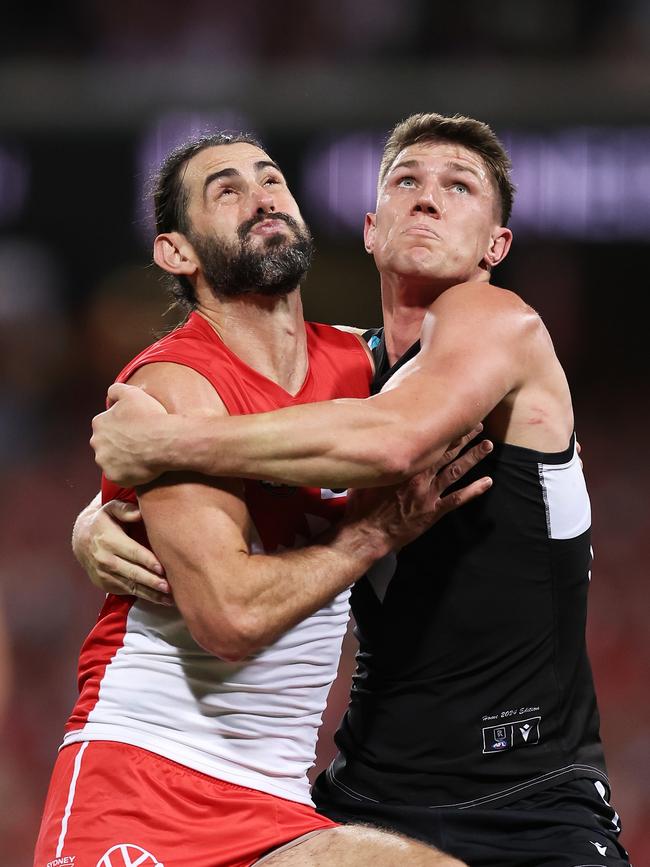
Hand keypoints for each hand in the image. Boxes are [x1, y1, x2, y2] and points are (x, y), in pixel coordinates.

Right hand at [72, 498, 172, 605]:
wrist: (81, 539)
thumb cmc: (104, 521)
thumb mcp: (111, 508)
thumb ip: (125, 510)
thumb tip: (140, 513)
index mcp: (109, 541)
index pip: (132, 552)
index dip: (147, 561)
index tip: (162, 568)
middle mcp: (105, 560)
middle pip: (132, 573)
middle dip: (151, 581)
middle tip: (169, 587)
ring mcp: (104, 575)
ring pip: (131, 586)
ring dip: (151, 594)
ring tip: (169, 598)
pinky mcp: (105, 584)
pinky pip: (126, 591)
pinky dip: (144, 596)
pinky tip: (160, 598)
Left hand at [91, 383, 167, 486]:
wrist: (164, 441)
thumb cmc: (150, 416)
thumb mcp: (132, 393)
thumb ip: (116, 390)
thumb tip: (109, 396)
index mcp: (99, 423)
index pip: (106, 425)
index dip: (121, 426)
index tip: (134, 429)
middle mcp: (97, 443)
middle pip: (106, 444)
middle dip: (117, 444)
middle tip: (137, 443)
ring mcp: (104, 461)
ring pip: (111, 461)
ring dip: (121, 459)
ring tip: (140, 456)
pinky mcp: (114, 477)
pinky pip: (119, 476)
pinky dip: (127, 473)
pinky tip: (140, 468)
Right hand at [345, 431, 492, 555]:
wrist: (366, 532)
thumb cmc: (361, 504)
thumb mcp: (365, 474)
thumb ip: (375, 460)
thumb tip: (371, 442)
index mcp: (405, 466)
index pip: (429, 442)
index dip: (445, 430)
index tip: (455, 417)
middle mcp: (420, 476)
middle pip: (447, 452)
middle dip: (464, 438)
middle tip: (478, 425)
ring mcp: (429, 494)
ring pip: (456, 471)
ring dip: (473, 458)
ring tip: (487, 446)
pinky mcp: (432, 512)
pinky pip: (458, 499)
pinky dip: (474, 490)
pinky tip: (487, 482)